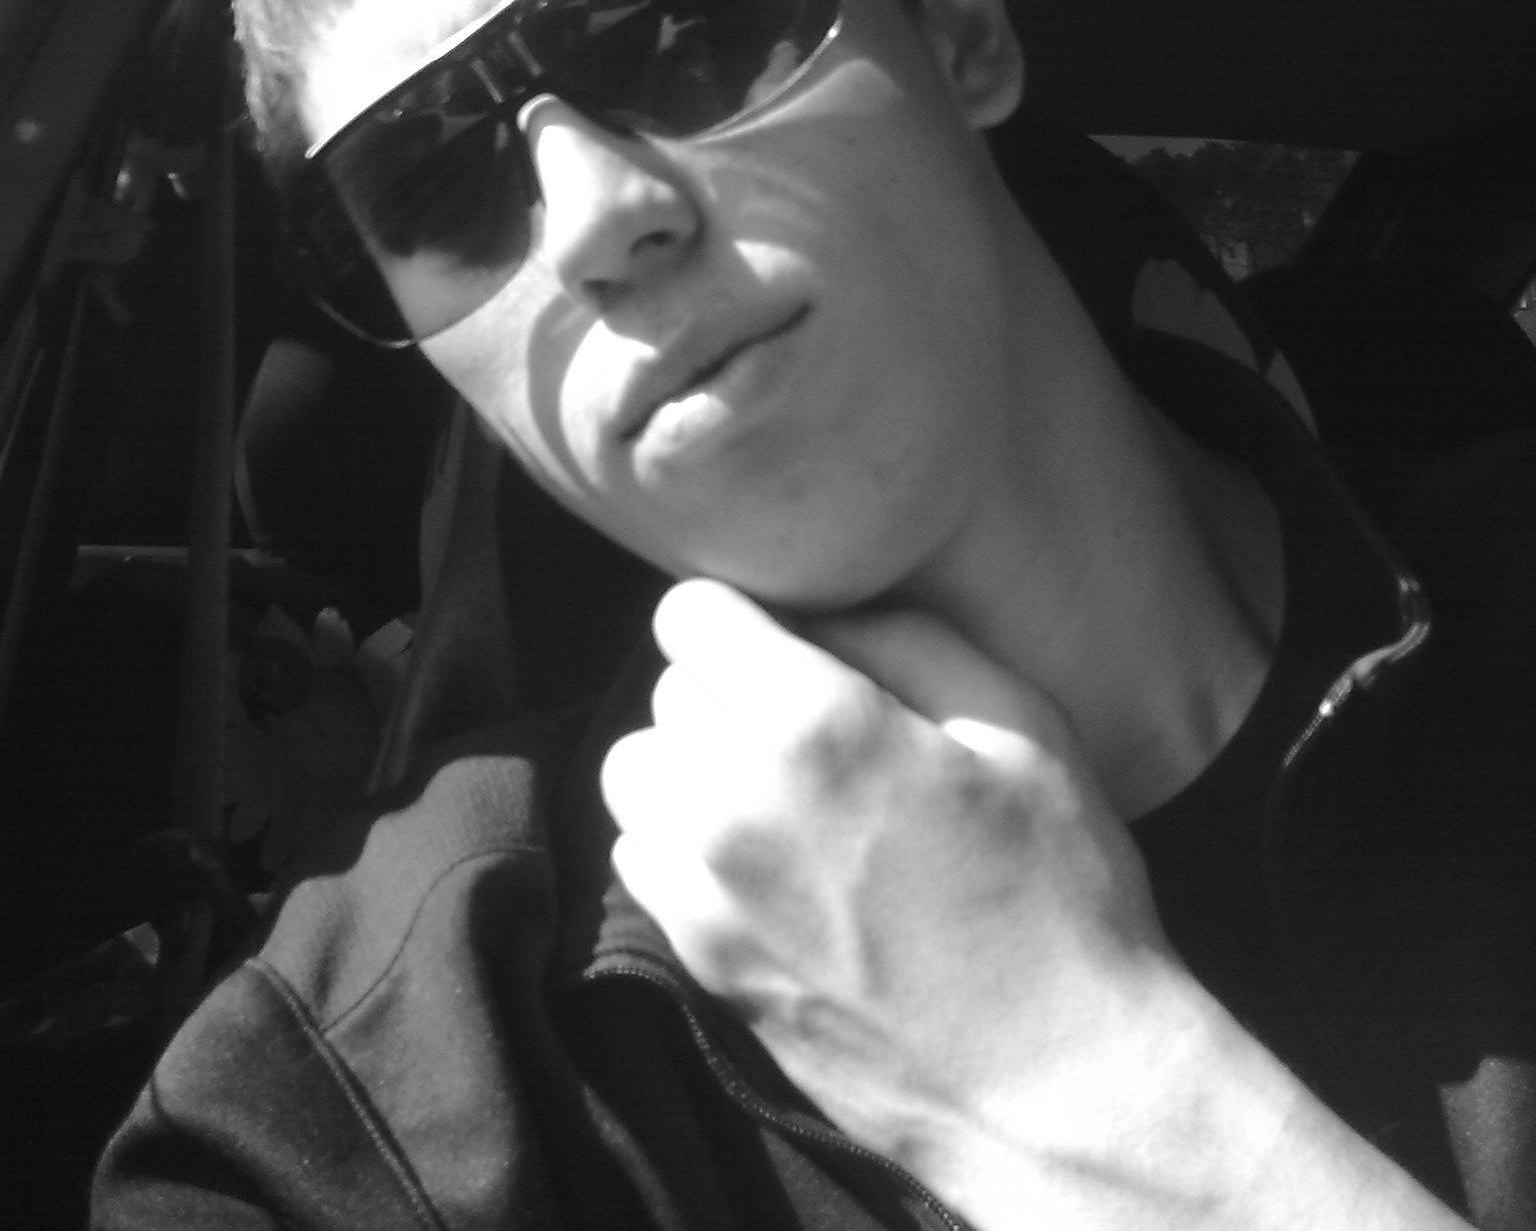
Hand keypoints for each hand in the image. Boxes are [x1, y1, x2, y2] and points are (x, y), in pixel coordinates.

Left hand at [601, 580, 1467, 1230]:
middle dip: (729, 686)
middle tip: (814, 725)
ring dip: (690, 762)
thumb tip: (817, 613)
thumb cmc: (1060, 891)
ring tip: (777, 788)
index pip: (690, 614)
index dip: (742, 616)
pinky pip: (639, 854)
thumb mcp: (1017, 725)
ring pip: (636, 771)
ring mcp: (704, 891)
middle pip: (667, 688)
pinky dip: (680, 839)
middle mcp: (731, 799)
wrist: (1058, 1087)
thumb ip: (905, 638)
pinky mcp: (699, 962)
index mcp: (813, 723)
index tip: (789, 641)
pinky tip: (763, 858)